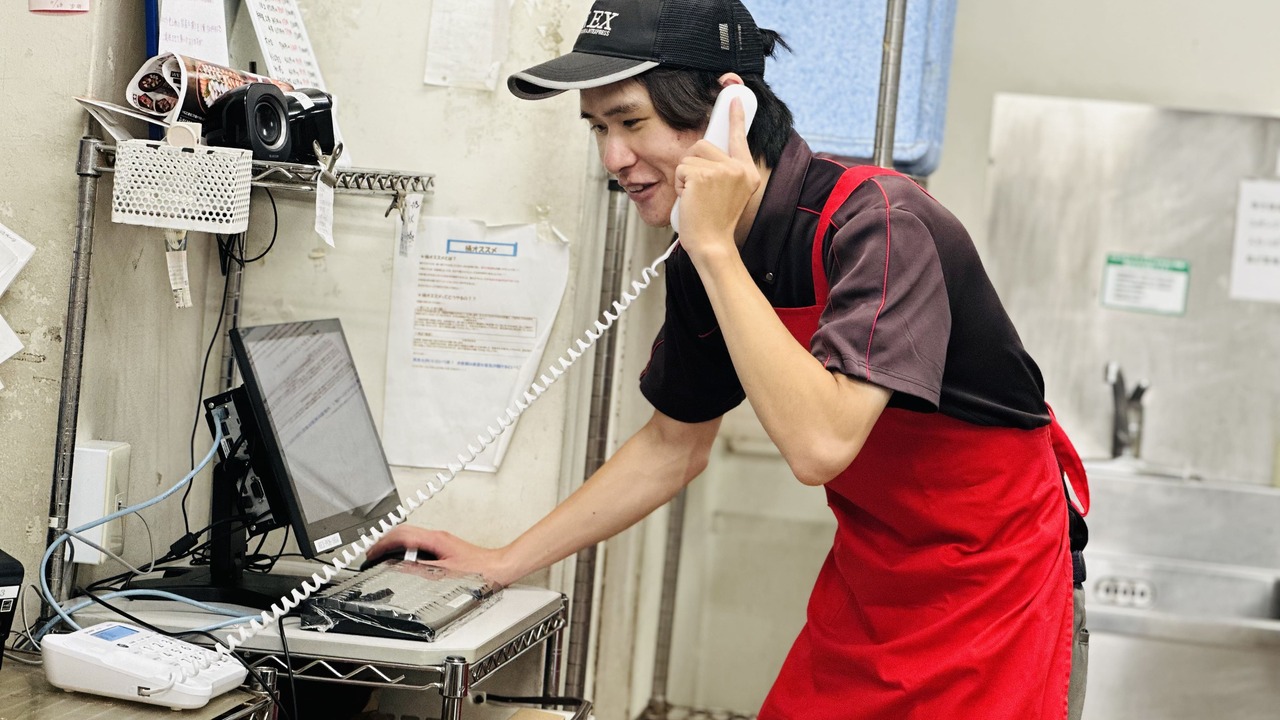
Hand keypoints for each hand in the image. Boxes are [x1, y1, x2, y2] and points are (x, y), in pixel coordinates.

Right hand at [364, 525, 515, 587]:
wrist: (499, 568)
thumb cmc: (480, 571)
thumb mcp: (446, 574)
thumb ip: (422, 570)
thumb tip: (401, 568)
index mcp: (435, 539)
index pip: (402, 535)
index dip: (383, 543)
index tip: (371, 552)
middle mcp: (437, 536)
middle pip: (403, 531)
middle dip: (384, 541)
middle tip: (371, 553)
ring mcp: (440, 540)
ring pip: (410, 536)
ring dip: (393, 543)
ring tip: (381, 556)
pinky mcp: (444, 546)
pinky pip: (418, 542)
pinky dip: (404, 548)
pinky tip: (401, 559)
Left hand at [673, 97, 760, 268]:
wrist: (712, 245)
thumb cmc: (715, 224)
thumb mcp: (728, 194)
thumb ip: (724, 171)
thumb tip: (707, 151)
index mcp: (748, 173)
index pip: (740, 138)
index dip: (736, 117)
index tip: (734, 98)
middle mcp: (739, 169)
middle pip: (703, 145)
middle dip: (693, 164)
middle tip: (699, 190)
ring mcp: (723, 171)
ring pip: (690, 156)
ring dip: (686, 176)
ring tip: (696, 197)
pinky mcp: (704, 175)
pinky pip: (681, 168)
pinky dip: (680, 184)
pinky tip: (691, 200)